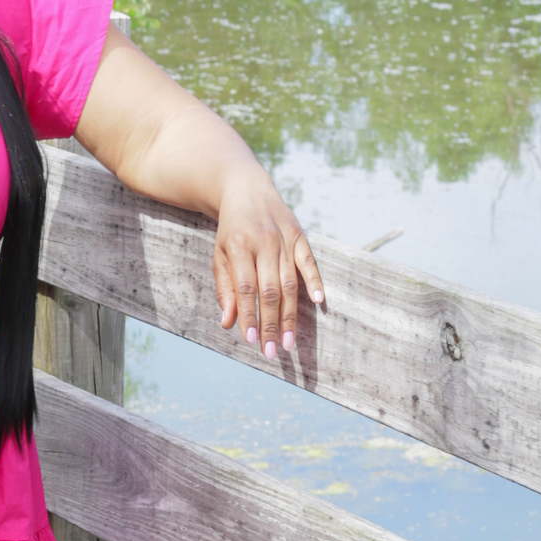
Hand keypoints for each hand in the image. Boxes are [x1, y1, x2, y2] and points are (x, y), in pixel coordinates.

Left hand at [213, 163, 324, 356]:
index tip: (251, 341)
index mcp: (239, 247)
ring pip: (290, 282)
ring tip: (290, 341)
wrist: (246, 189)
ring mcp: (284, 238)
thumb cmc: (231, 231)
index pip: (246, 288)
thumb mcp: (220, 256)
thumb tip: (228, 323)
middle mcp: (263, 242)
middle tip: (273, 351)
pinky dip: (315, 280)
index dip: (250, 315)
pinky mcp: (300, 234)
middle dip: (271, 323)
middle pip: (270, 290)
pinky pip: (309, 260)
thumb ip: (225, 289)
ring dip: (291, 315)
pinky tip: (320, 302)